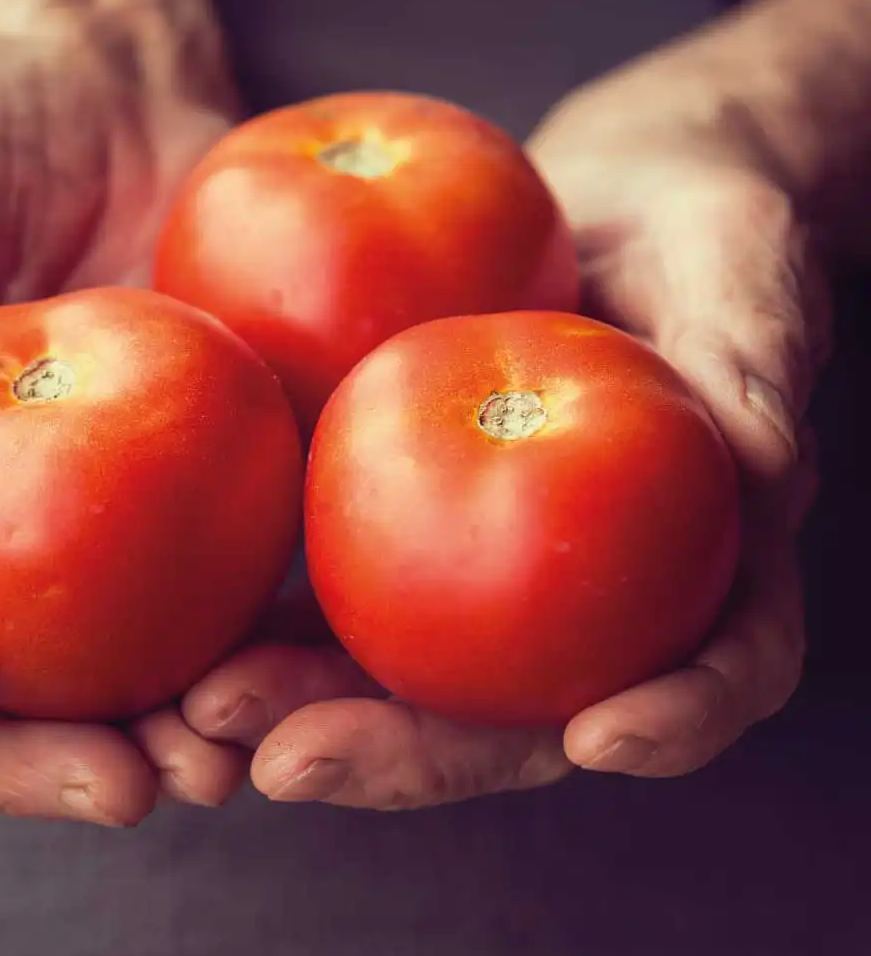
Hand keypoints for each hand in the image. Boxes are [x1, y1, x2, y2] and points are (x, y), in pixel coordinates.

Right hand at [0, 9, 250, 823]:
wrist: (95, 83)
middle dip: (21, 759)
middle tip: (119, 786)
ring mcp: (69, 518)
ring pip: (86, 675)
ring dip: (146, 741)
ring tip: (221, 767)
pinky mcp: (177, 486)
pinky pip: (203, 587)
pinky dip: (243, 649)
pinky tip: (293, 676)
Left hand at [181, 39, 829, 807]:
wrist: (600, 193)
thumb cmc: (700, 223)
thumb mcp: (741, 259)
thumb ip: (753, 345)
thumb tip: (762, 452)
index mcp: (709, 553)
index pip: (721, 661)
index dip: (678, 714)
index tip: (600, 737)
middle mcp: (594, 591)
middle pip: (521, 709)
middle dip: (411, 750)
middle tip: (294, 762)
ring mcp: (494, 567)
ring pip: (408, 672)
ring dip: (305, 704)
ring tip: (204, 709)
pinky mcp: (408, 517)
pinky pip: (342, 574)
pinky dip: (269, 611)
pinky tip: (193, 619)